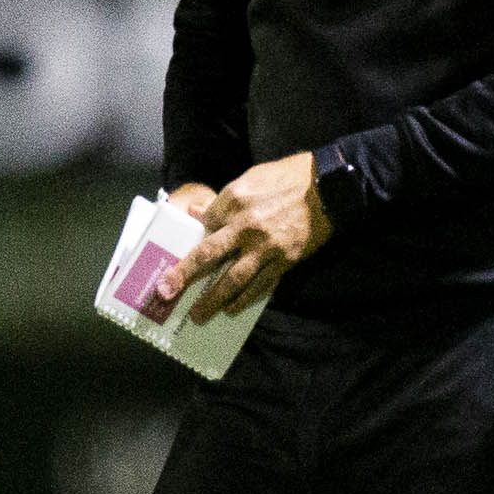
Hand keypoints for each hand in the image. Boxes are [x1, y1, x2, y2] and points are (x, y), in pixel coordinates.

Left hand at [160, 155, 326, 319]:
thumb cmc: (288, 178)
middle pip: (208, 256)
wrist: (328, 188)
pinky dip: (245, 299)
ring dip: (213, 300)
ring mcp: (264, 247)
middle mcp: (245, 226)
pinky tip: (233, 309)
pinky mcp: (283, 261)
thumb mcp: (251, 178)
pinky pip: (260, 285)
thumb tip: (198, 212)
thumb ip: (224, 199)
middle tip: (165, 293)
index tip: (185, 251)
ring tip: (199, 315)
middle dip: (184, 276)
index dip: (195, 237)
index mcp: (234, 201)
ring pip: (233, 280)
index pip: (205, 224)